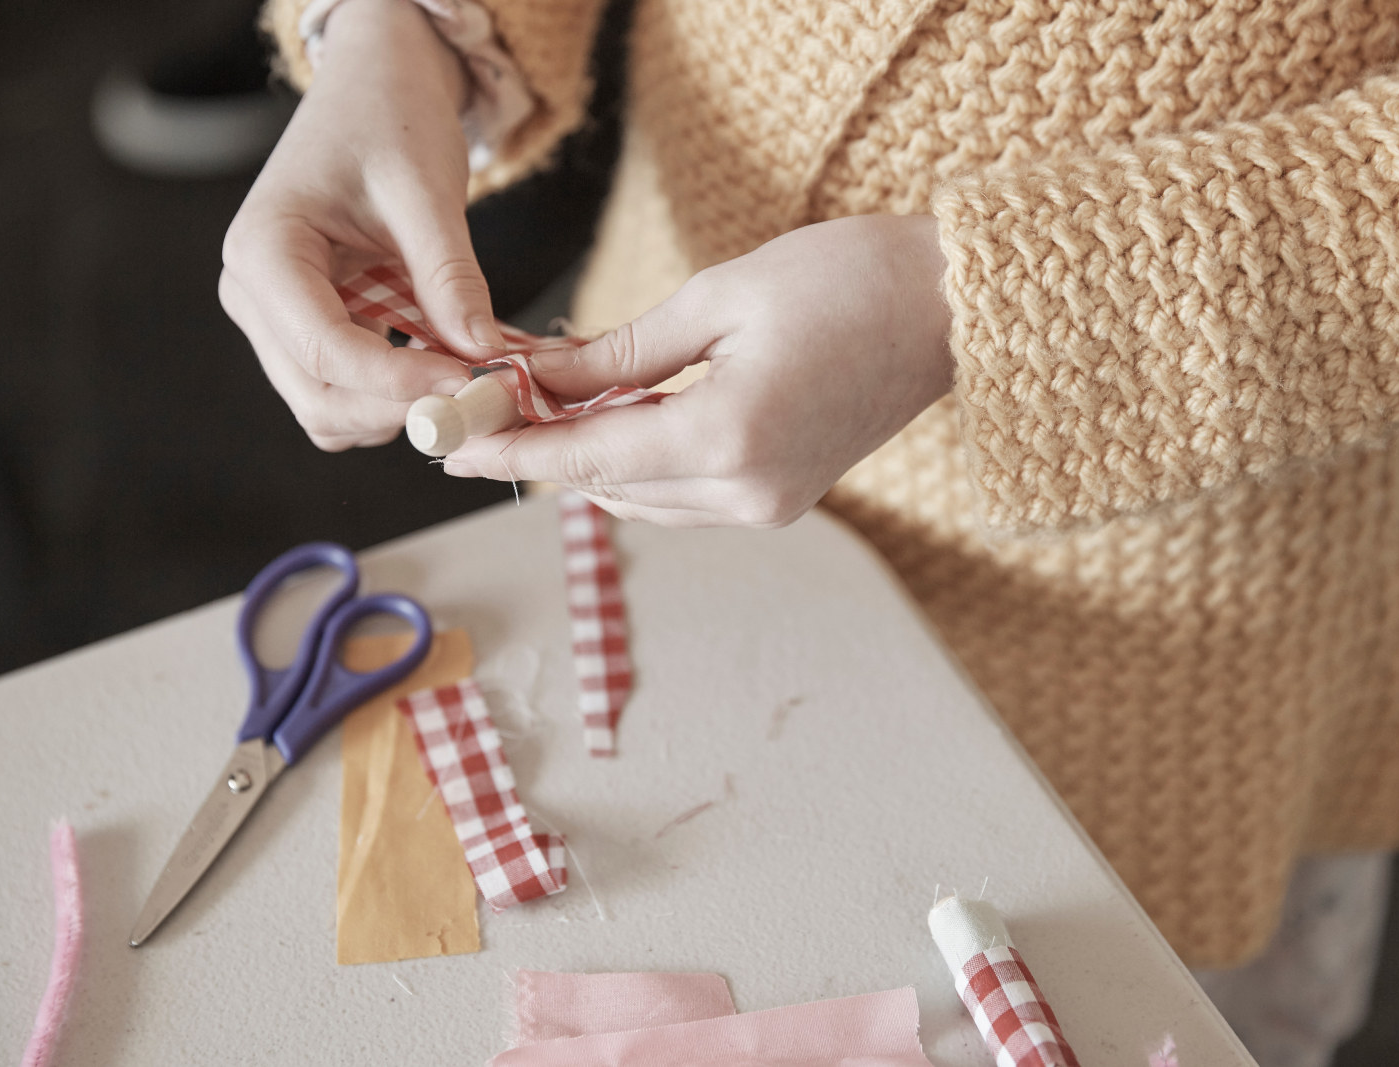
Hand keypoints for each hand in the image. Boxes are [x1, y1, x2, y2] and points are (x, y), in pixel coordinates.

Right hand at [220, 0, 499, 450]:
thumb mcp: (426, 191)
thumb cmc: (390, 120)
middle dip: (398, 408)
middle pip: (318, 397)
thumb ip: (449, 275)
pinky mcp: (304, 332)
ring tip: (464, 375)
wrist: (375, 90)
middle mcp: (252, 295)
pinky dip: (393, 397)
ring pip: (327, 410)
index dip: (402, 380)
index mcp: (263, 251)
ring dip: (396, 411)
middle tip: (477, 396)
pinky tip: (440, 364)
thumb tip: (483, 352)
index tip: (472, 383)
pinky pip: (343, 393)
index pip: (326, 349)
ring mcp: (273, 320)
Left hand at [441, 215, 954, 525]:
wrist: (951, 306)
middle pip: (606, 487)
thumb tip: (539, 380)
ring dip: (589, 457)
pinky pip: (682, 494)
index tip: (446, 439)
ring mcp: (769, 506)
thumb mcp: (717, 299)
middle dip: (542, 449)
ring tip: (541, 404)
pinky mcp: (782, 499)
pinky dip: (638, 461)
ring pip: (641, 497)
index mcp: (728, 439)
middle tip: (485, 405)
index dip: (509, 449)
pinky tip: (612, 418)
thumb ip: (618, 354)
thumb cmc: (847, 279)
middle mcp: (746, 494)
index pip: (584, 458)